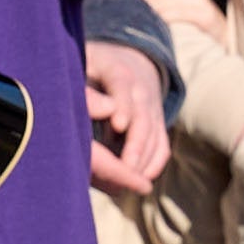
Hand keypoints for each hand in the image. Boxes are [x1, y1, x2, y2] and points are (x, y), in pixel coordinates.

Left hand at [82, 39, 171, 194]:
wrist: (129, 62)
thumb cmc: (91, 68)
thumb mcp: (82, 66)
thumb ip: (85, 86)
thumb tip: (105, 110)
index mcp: (117, 71)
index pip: (122, 84)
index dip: (123, 104)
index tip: (118, 124)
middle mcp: (140, 90)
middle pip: (143, 119)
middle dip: (135, 145)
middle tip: (125, 169)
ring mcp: (152, 109)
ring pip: (155, 137)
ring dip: (143, 160)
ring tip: (127, 182)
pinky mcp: (158, 125)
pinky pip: (162, 146)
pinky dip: (153, 164)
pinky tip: (139, 180)